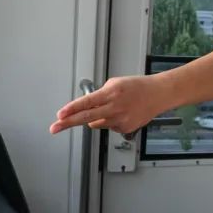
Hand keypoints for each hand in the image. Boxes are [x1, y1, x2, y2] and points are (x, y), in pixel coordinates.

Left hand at [50, 75, 166, 134]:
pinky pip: (108, 126)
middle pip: (86, 118)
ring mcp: (120, 120)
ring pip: (96, 123)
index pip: (86, 102)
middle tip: (54, 127)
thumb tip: (86, 108)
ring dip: (96, 117)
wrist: (158, 94)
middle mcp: (115, 108)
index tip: (60, 115)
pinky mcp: (124, 129)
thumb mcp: (115, 83)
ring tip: (113, 107)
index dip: (71, 109)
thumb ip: (99, 96)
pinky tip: (122, 113)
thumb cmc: (137, 87)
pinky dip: (110, 120)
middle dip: (67, 123)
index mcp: (111, 93)